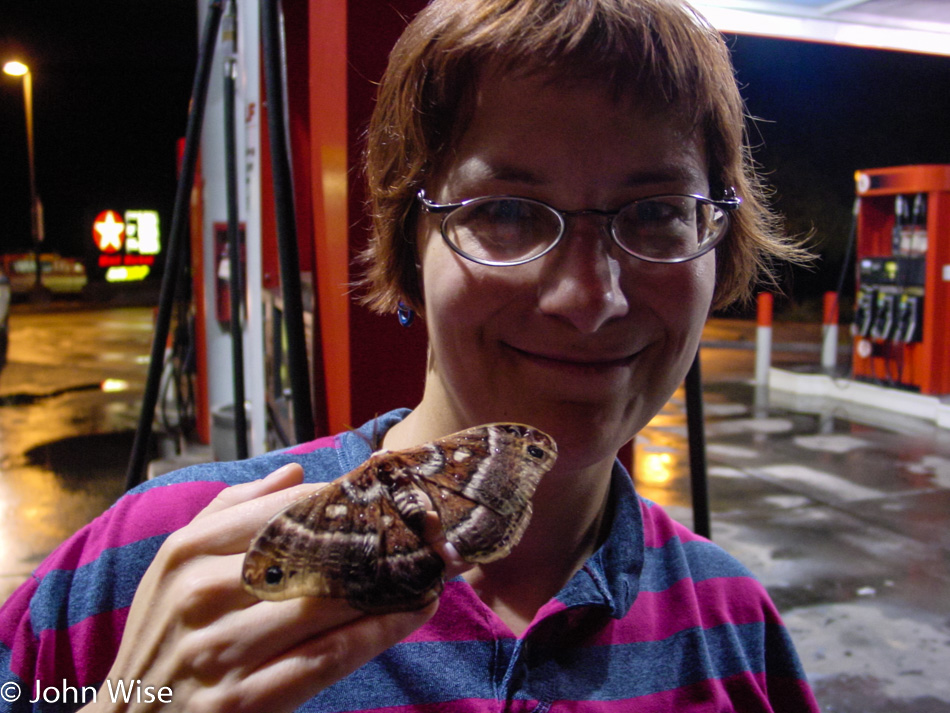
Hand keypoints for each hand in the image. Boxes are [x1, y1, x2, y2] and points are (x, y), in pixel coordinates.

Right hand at [83, 463, 446, 712]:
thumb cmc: (163, 638)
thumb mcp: (175, 569)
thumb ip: (230, 512)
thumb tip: (294, 470)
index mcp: (185, 553)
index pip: (281, 512)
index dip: (343, 501)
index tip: (390, 494)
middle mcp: (200, 596)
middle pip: (309, 555)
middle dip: (377, 541)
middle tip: (428, 530)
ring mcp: (221, 653)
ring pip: (326, 605)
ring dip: (389, 586)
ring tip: (433, 568)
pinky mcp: (243, 703)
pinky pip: (327, 658)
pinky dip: (376, 633)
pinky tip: (411, 615)